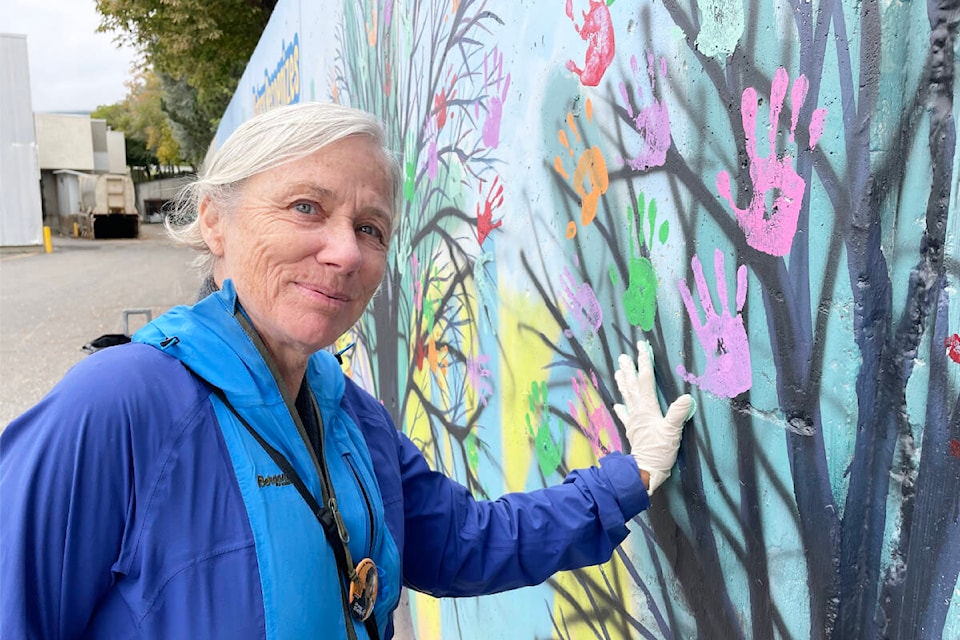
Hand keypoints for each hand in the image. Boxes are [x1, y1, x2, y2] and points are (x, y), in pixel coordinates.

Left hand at [613, 341, 695, 494]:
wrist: (645, 471)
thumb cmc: (659, 451)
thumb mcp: (672, 432)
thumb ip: (678, 414)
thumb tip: (686, 397)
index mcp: (647, 407)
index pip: (646, 379)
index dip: (644, 362)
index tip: (641, 347)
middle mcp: (638, 411)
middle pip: (632, 385)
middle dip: (628, 369)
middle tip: (623, 356)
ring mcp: (633, 420)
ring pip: (627, 396)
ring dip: (623, 383)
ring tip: (617, 372)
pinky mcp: (633, 430)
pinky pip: (625, 415)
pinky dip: (621, 408)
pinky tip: (617, 404)